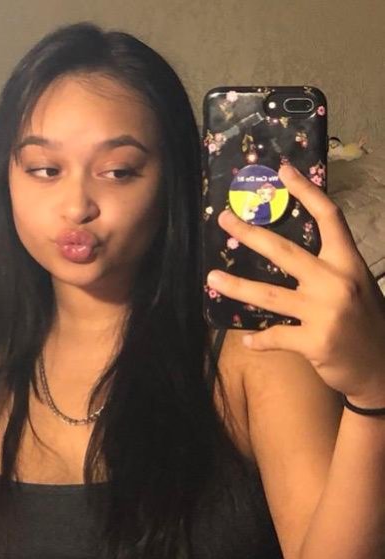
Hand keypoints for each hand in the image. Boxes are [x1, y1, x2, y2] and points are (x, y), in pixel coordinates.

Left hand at [207, 164, 384, 407]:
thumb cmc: (367, 321)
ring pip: (269, 294)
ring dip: (236, 285)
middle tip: (225, 220)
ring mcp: (324, 312)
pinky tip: (246, 339)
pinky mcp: (314, 342)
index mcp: (349, 262)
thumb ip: (329, 267)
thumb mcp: (356, 284)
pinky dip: (258, 340)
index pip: (328, 217)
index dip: (306, 191)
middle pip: (285, 251)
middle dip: (250, 234)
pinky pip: (275, 336)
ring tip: (211, 278)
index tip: (283, 171)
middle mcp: (336, 282)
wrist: (383, 366)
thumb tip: (288, 252)